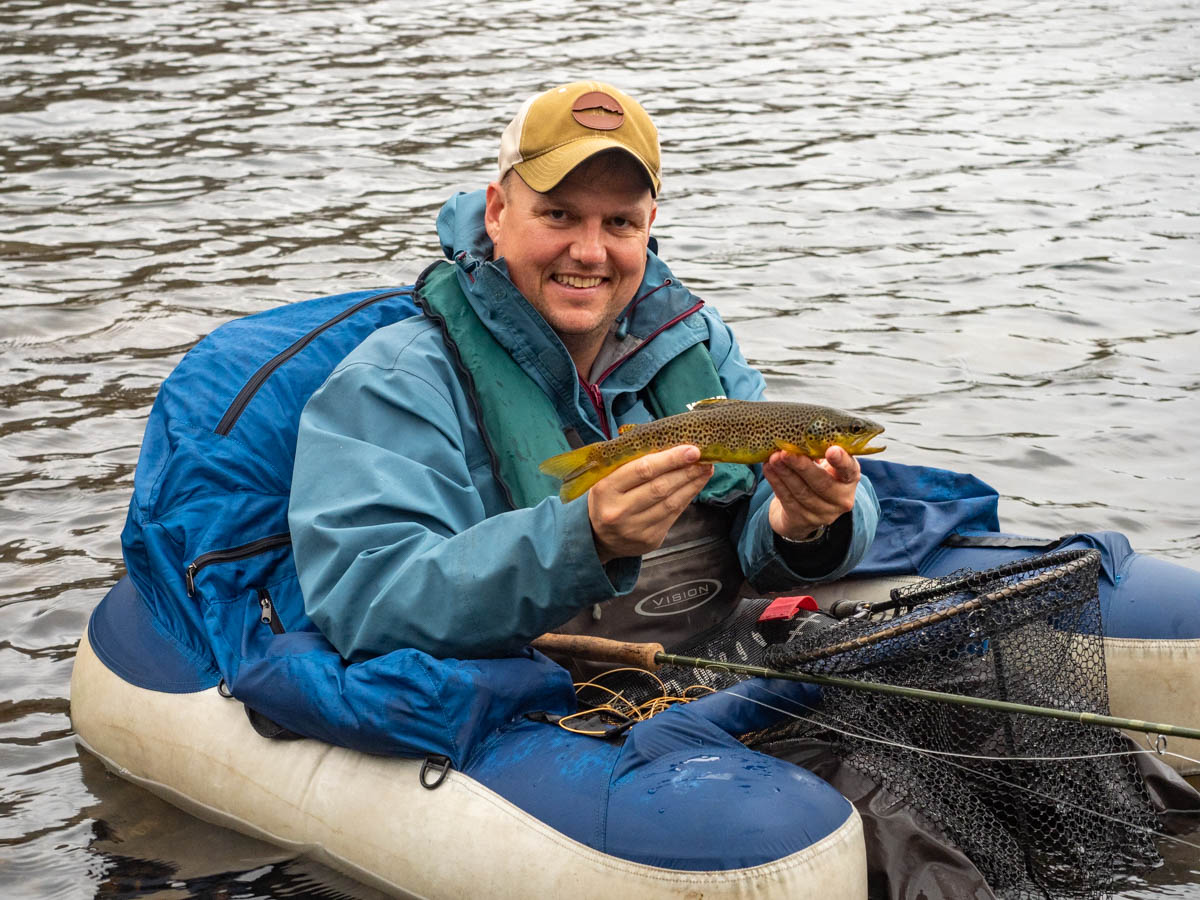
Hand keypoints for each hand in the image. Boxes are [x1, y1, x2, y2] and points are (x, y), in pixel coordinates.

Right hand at [588, 445, 713, 563]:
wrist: (599, 537)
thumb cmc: (608, 498)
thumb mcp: (608, 477)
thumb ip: (633, 463)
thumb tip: (672, 446)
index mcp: (605, 489)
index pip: (642, 471)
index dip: (670, 459)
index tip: (691, 449)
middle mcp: (618, 511)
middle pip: (660, 487)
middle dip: (686, 471)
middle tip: (705, 458)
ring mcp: (634, 529)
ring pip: (671, 503)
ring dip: (692, 484)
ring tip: (705, 469)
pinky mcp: (649, 540)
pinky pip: (673, 516)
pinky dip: (687, 498)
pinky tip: (695, 486)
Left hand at [764, 444, 859, 541]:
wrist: (805, 508)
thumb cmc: (817, 474)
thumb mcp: (824, 463)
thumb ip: (818, 451)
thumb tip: (796, 434)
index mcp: (850, 478)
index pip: (849, 470)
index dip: (841, 461)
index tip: (831, 450)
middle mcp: (841, 499)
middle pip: (822, 483)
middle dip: (802, 467)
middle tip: (786, 452)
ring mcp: (824, 513)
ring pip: (802, 492)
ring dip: (785, 473)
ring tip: (773, 458)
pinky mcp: (804, 520)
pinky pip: (788, 499)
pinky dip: (776, 482)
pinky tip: (768, 469)